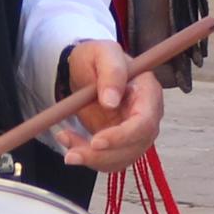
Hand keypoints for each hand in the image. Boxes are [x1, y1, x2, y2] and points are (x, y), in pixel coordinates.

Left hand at [52, 39, 163, 172]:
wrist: (87, 70)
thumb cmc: (98, 58)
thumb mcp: (102, 53)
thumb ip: (111, 71)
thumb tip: (111, 101)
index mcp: (149, 93)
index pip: (145, 123)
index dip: (123, 136)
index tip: (96, 141)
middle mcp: (147, 117)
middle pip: (134, 147)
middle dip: (102, 156)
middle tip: (72, 154)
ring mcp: (135, 133)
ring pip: (120, 159)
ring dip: (91, 159)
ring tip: (64, 140)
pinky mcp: (120, 144)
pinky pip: (107, 160)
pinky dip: (87, 157)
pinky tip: (69, 141)